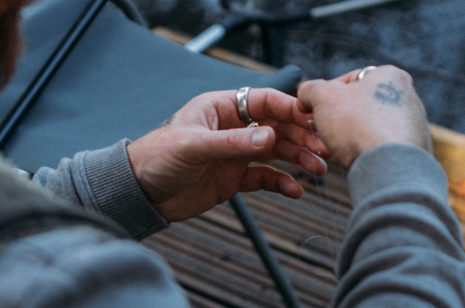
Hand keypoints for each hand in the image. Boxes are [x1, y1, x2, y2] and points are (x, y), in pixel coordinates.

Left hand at [127, 88, 330, 221]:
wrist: (141, 193)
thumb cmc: (158, 158)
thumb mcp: (194, 147)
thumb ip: (233, 143)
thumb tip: (271, 137)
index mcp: (221, 108)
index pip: (263, 101)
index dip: (289, 108)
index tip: (312, 119)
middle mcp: (232, 127)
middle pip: (277, 127)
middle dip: (301, 137)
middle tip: (323, 149)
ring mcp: (235, 153)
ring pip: (276, 152)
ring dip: (298, 159)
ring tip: (318, 170)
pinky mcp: (234, 178)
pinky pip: (265, 177)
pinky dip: (282, 182)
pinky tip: (295, 191)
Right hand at [296, 65, 430, 169]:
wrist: (390, 168)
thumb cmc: (360, 126)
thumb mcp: (323, 97)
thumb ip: (311, 89)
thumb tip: (306, 92)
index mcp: (391, 76)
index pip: (350, 80)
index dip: (326, 95)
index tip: (314, 110)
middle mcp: (408, 97)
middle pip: (363, 105)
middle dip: (342, 118)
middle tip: (325, 132)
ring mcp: (415, 125)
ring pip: (373, 127)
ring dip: (354, 137)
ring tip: (341, 149)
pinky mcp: (415, 150)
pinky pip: (385, 148)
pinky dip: (370, 152)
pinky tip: (360, 160)